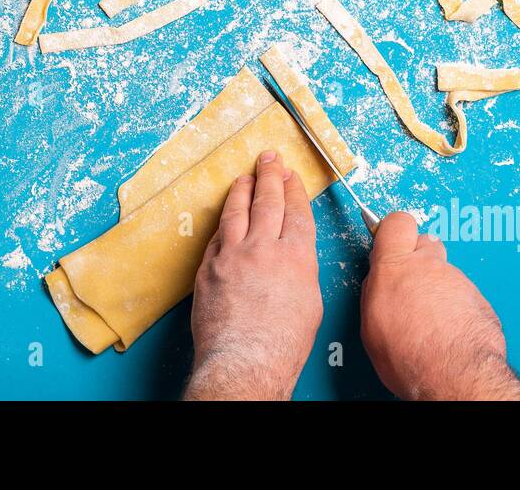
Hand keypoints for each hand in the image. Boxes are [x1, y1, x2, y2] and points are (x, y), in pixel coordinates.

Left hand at [182, 150, 322, 400]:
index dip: (293, 190)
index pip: (296, 212)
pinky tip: (226, 216)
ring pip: (237, 211)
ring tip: (245, 176)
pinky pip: (217, 237)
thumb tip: (291, 256)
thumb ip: (299, 270)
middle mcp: (264, 248)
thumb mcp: (310, 302)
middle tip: (269, 158)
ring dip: (242, 189)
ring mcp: (233, 255)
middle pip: (268, 201)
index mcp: (297, 256)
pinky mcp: (209, 268)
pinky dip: (224, 223)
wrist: (246, 362)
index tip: (291, 176)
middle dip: (270, 175)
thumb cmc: (283, 345)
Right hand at [361, 212, 519, 399]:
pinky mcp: (478, 298)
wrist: (455, 375)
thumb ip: (374, 293)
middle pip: (424, 243)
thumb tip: (377, 284)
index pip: (396, 223)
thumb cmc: (411, 357)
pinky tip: (448, 330)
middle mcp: (428, 267)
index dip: (393, 229)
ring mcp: (456, 280)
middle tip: (410, 284)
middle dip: (417, 258)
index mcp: (394, 268)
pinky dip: (456, 306)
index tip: (389, 239)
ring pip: (445, 271)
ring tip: (430, 319)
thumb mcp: (371, 326)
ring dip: (437, 288)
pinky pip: (463, 293)